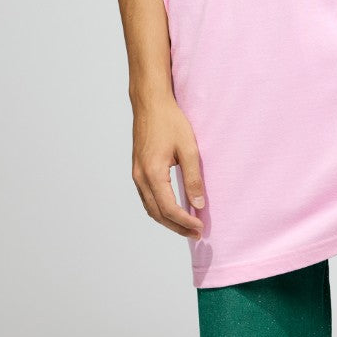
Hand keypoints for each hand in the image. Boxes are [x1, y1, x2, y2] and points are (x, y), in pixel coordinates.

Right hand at [131, 96, 206, 239]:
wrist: (150, 103)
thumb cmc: (170, 121)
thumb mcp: (188, 148)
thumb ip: (194, 178)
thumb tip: (198, 205)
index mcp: (153, 173)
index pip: (169, 208)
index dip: (185, 222)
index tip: (200, 227)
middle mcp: (141, 178)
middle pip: (157, 214)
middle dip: (177, 227)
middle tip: (196, 233)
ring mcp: (137, 175)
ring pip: (150, 208)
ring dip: (168, 220)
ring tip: (186, 226)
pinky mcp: (138, 170)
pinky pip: (147, 198)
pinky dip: (160, 209)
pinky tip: (172, 209)